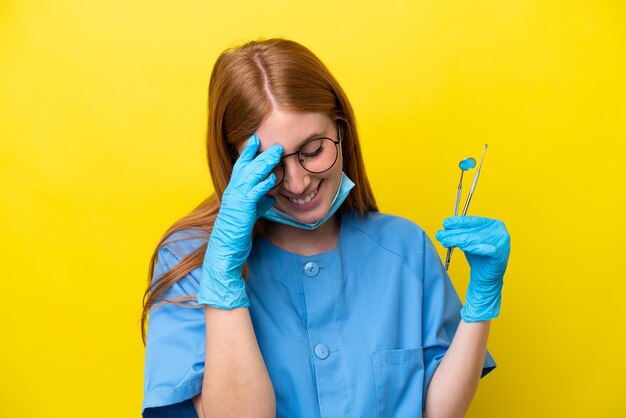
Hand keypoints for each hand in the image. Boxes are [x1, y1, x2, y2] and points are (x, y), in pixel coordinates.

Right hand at [197, 134, 282, 308]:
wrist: (224, 252)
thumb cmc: (236, 235)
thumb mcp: (250, 216)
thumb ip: (259, 204)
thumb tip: (271, 198)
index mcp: (234, 192)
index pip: (241, 168)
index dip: (249, 154)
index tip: (257, 140)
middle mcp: (232, 192)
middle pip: (246, 167)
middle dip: (259, 153)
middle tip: (272, 142)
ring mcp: (235, 200)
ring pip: (250, 176)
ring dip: (264, 163)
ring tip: (277, 152)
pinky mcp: (241, 210)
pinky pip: (253, 193)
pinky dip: (263, 184)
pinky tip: (272, 178)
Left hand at [435, 216, 510, 321]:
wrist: (485, 277)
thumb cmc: (478, 257)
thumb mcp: (467, 242)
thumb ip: (460, 233)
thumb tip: (444, 228)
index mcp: (493, 224)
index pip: (473, 220)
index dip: (458, 221)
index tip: (446, 223)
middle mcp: (499, 232)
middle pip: (473, 230)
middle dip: (454, 233)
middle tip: (441, 235)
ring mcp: (502, 243)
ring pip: (477, 239)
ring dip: (460, 240)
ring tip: (447, 242)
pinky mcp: (501, 255)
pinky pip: (488, 250)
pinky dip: (477, 248)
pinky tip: (467, 248)